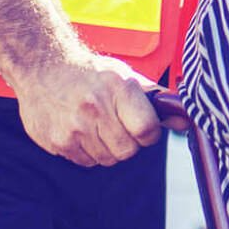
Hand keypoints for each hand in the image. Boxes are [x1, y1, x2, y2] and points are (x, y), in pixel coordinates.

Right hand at [13, 53, 163, 166]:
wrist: (43, 67)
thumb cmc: (91, 73)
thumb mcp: (126, 78)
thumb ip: (157, 101)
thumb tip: (185, 122)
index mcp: (119, 89)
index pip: (147, 130)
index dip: (150, 134)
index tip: (145, 128)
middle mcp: (95, 108)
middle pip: (128, 150)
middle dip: (130, 143)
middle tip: (119, 127)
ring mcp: (74, 127)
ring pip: (107, 159)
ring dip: (108, 148)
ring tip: (98, 126)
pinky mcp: (57, 142)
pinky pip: (86, 162)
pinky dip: (89, 152)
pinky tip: (82, 131)